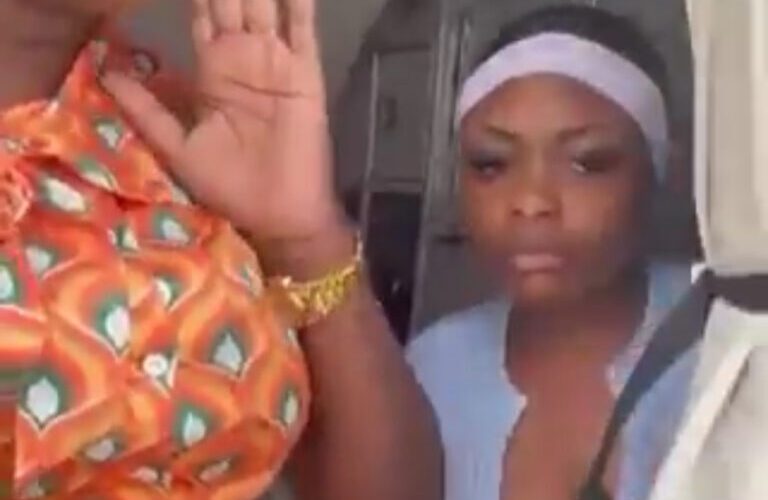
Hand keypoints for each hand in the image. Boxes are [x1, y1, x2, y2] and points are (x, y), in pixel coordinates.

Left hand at [102, 0, 344, 245]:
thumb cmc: (229, 187)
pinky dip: (298, 3)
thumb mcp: (177, 147)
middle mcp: (245, 59)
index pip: (201, 15)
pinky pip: (302, 30)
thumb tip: (105, 70)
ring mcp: (277, 64)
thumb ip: (146, 108)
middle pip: (232, 1)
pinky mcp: (305, 75)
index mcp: (214, 73)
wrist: (278, 214)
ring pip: (265, 5)